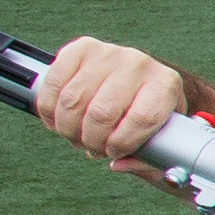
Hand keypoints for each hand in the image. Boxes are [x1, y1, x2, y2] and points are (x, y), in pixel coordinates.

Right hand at [38, 33, 201, 166]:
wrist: (143, 78)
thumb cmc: (152, 112)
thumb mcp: (161, 136)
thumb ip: (147, 158)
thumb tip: (118, 165)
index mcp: (165, 85)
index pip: (142, 118)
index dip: (122, 143)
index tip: (114, 153)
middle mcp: (138, 64)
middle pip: (102, 112)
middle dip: (91, 140)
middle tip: (92, 148)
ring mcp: (108, 53)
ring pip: (73, 100)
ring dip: (68, 128)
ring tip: (76, 136)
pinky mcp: (80, 49)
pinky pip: (53, 84)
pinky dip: (48, 109)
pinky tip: (57, 121)